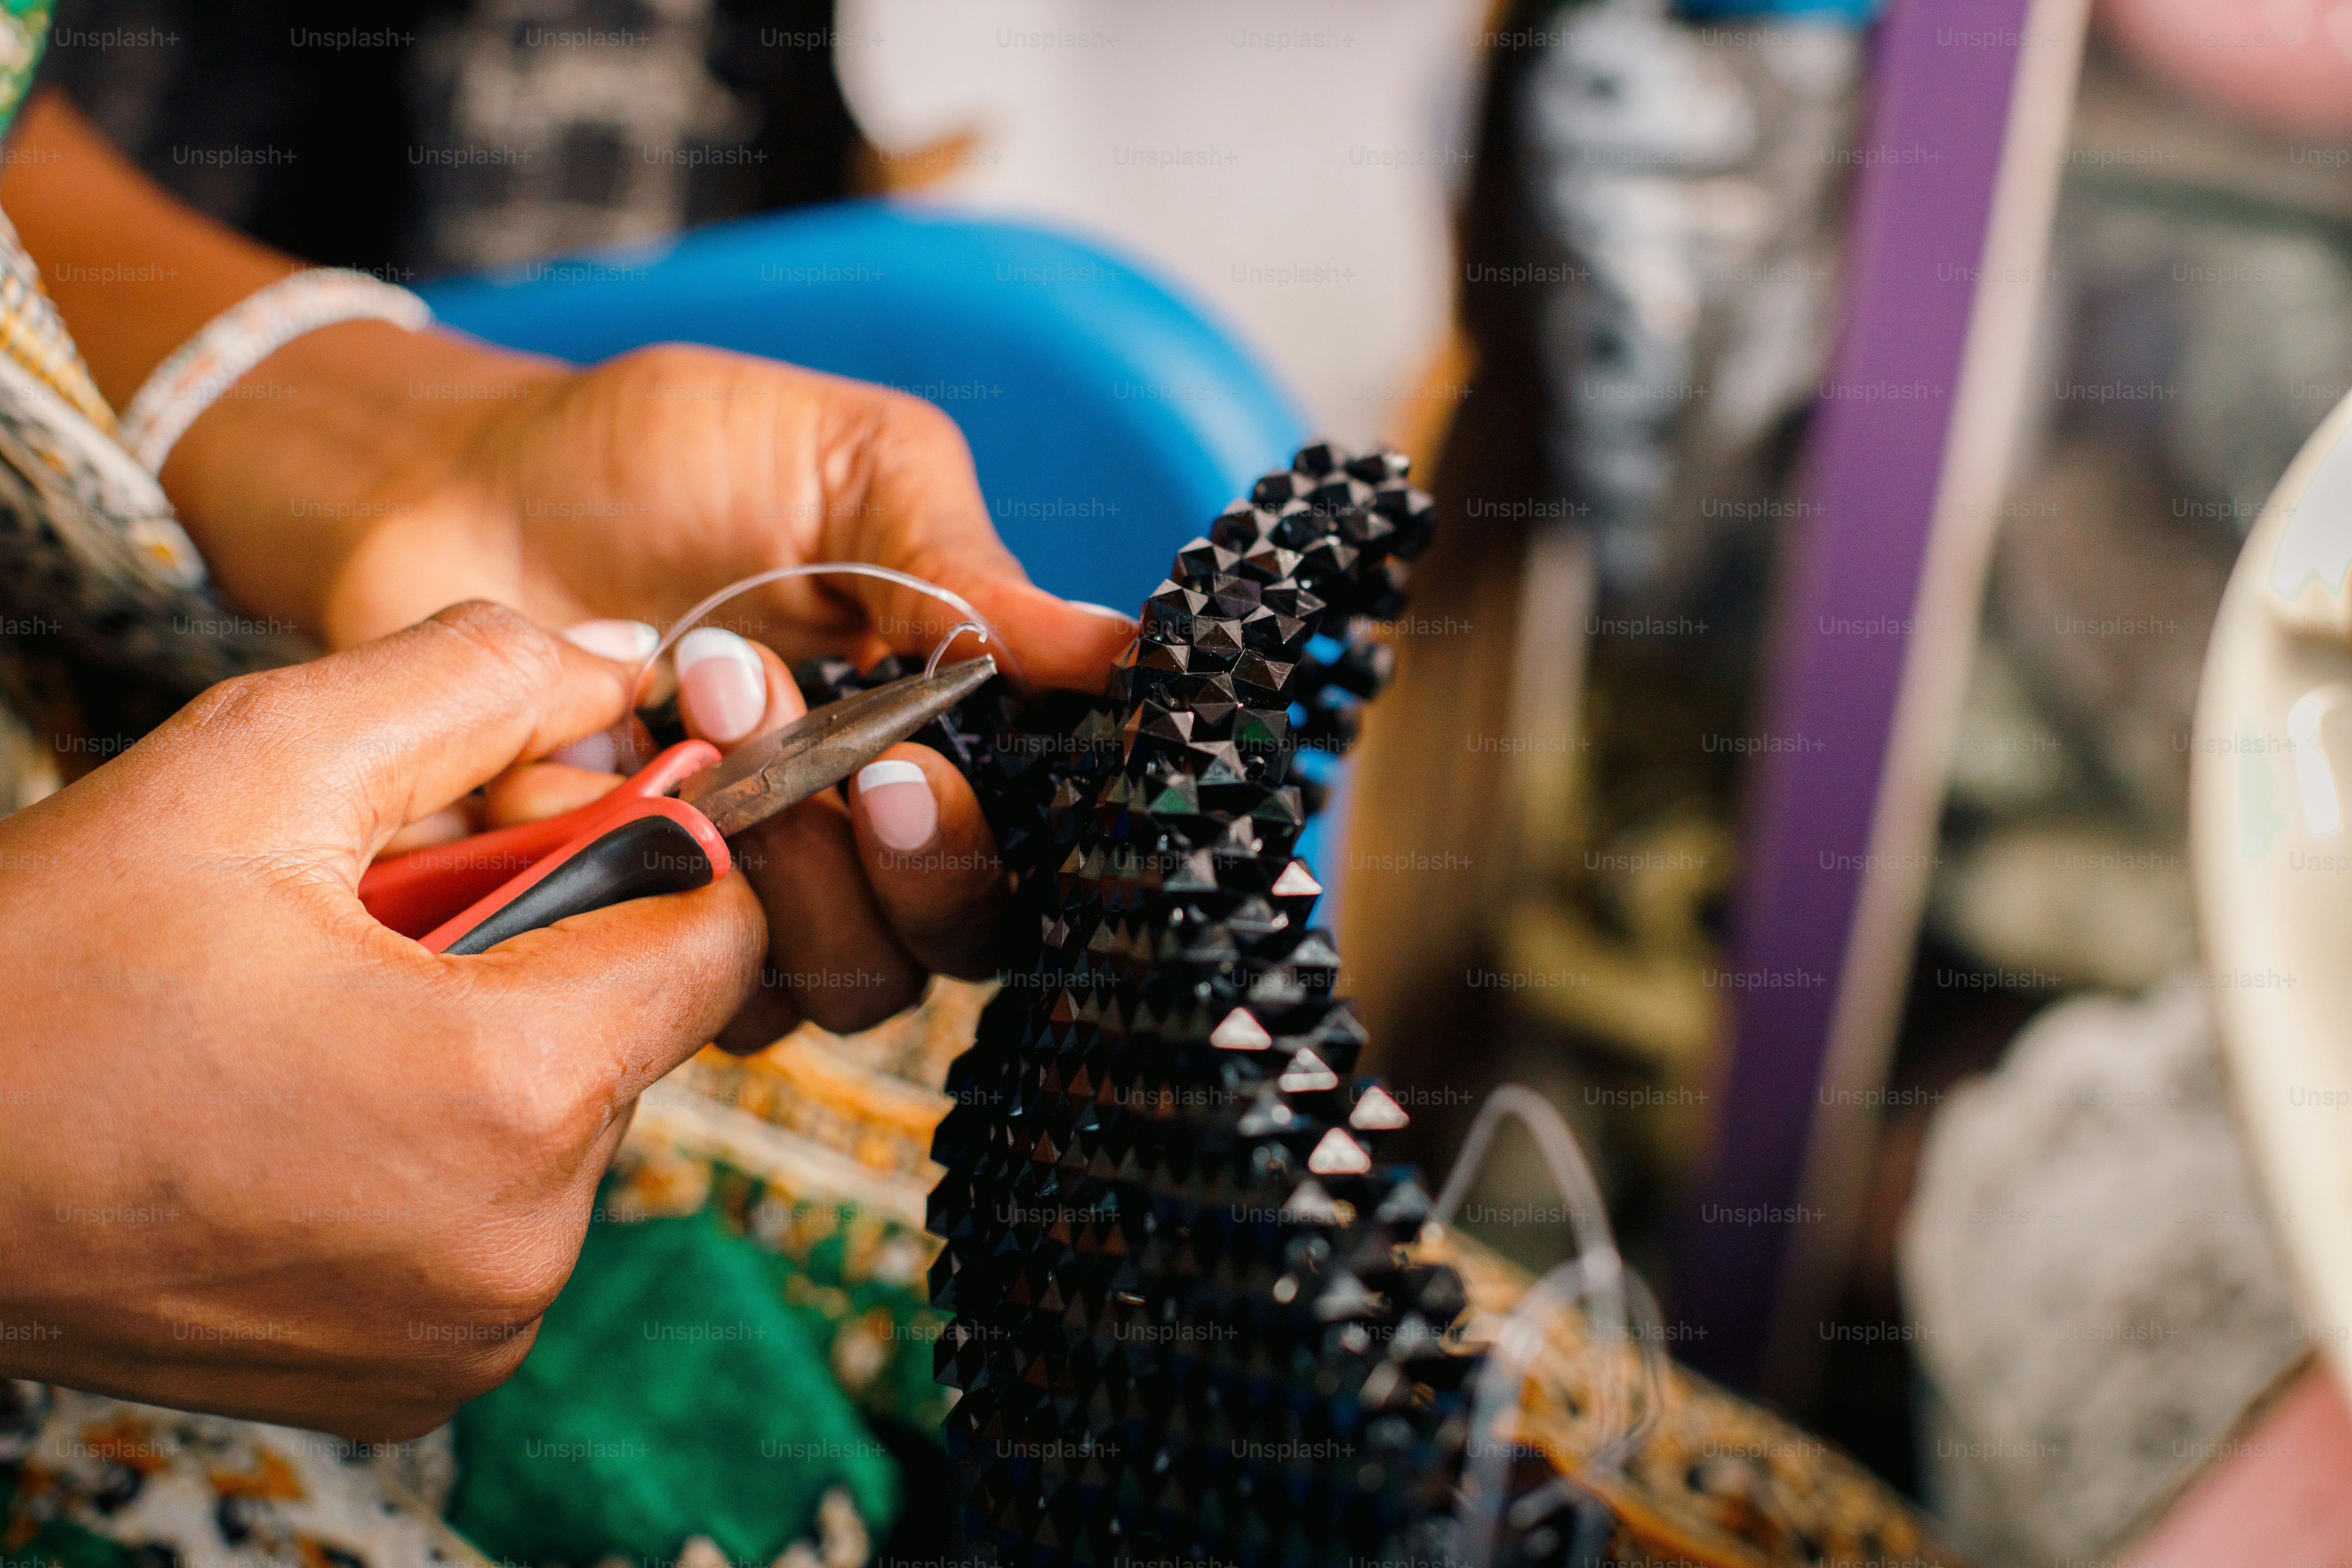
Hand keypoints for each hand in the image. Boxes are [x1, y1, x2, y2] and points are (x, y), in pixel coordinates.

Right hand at [0, 603, 763, 1437]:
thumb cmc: (39, 976)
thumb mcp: (256, 766)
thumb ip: (471, 685)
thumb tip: (618, 661)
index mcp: (513, 1092)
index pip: (720, 937)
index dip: (649, 855)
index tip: (546, 825)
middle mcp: (523, 1242)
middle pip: (631, 1031)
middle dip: (533, 956)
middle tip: (369, 930)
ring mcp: (471, 1331)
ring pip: (563, 1123)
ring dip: (476, 1053)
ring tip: (313, 1027)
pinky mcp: (421, 1381)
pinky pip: (499, 1223)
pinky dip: (433, 1158)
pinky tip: (307, 1118)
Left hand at [297, 343, 1126, 1040]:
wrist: (462, 479)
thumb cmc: (666, 457)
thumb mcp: (851, 465)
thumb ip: (970, 573)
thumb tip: (1126, 649)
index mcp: (935, 733)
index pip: (1019, 855)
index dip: (986, 845)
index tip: (918, 770)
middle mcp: (856, 835)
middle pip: (939, 945)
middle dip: (897, 868)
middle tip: (839, 760)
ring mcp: (745, 891)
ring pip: (825, 982)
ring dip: (778, 866)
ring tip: (708, 704)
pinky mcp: (627, 926)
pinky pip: (684, 988)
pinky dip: (654, 892)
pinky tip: (608, 774)